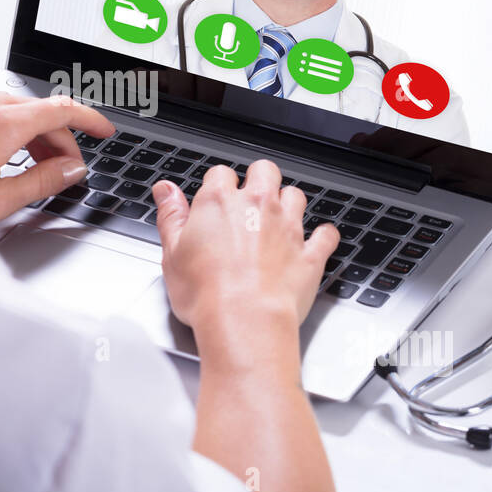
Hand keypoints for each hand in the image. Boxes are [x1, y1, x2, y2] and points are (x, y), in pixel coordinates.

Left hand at [0, 90, 114, 237]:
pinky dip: (6, 130)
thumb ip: (41, 182)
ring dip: (33, 133)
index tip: (104, 132)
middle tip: (67, 168)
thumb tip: (71, 169)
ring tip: (34, 166)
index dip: (90, 120)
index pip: (62, 108)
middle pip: (39, 108)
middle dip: (61, 136)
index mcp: (0, 124)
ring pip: (12, 109)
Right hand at [153, 159, 339, 358]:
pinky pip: (325, 235)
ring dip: (288, 202)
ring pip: (296, 195)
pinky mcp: (309, 253)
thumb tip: (165, 190)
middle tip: (249, 197)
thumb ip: (171, 216)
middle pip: (264, 171)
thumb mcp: (172, 253)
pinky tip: (317, 239)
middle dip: (258, 178)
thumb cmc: (206, 293)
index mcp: (220, 202)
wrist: (244, 320)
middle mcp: (258, 206)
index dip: (217, 184)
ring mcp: (287, 227)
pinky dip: (323, 236)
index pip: (220, 173)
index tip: (214, 198)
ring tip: (278, 217)